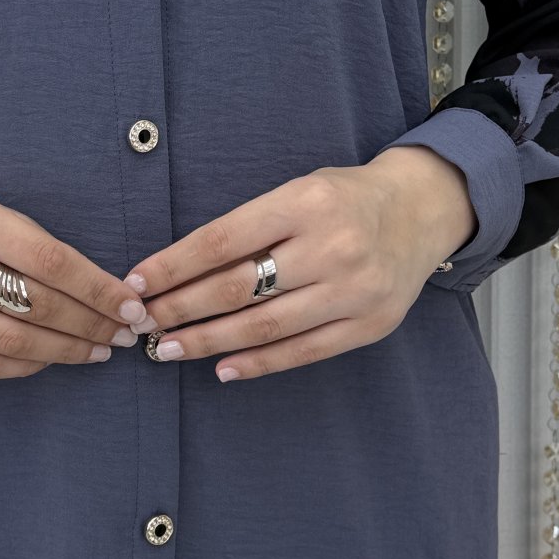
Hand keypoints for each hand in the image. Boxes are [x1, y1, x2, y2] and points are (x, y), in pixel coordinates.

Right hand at [0, 181, 145, 378]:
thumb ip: (34, 244)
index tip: (131, 306)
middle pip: (34, 304)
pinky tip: (52, 359)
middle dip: (91, 323)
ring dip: (66, 351)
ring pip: (13, 342)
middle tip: (125, 333)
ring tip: (99, 350)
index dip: (97, 288)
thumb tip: (103, 291)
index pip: (48, 259)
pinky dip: (27, 367)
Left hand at [118, 146, 476, 381]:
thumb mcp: (297, 191)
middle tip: (143, 323)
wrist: (421, 210)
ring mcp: (353, 290)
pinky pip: (302, 352)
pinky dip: (258, 363)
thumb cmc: (343, 199)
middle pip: (238, 287)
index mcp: (305, 203)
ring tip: (169, 348)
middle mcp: (331, 247)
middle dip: (181, 308)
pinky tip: (223, 368)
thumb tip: (180, 269)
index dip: (173, 265)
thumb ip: (249, 226)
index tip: (137, 282)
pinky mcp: (369, 326)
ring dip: (209, 341)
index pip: (222, 241)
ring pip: (264, 326)